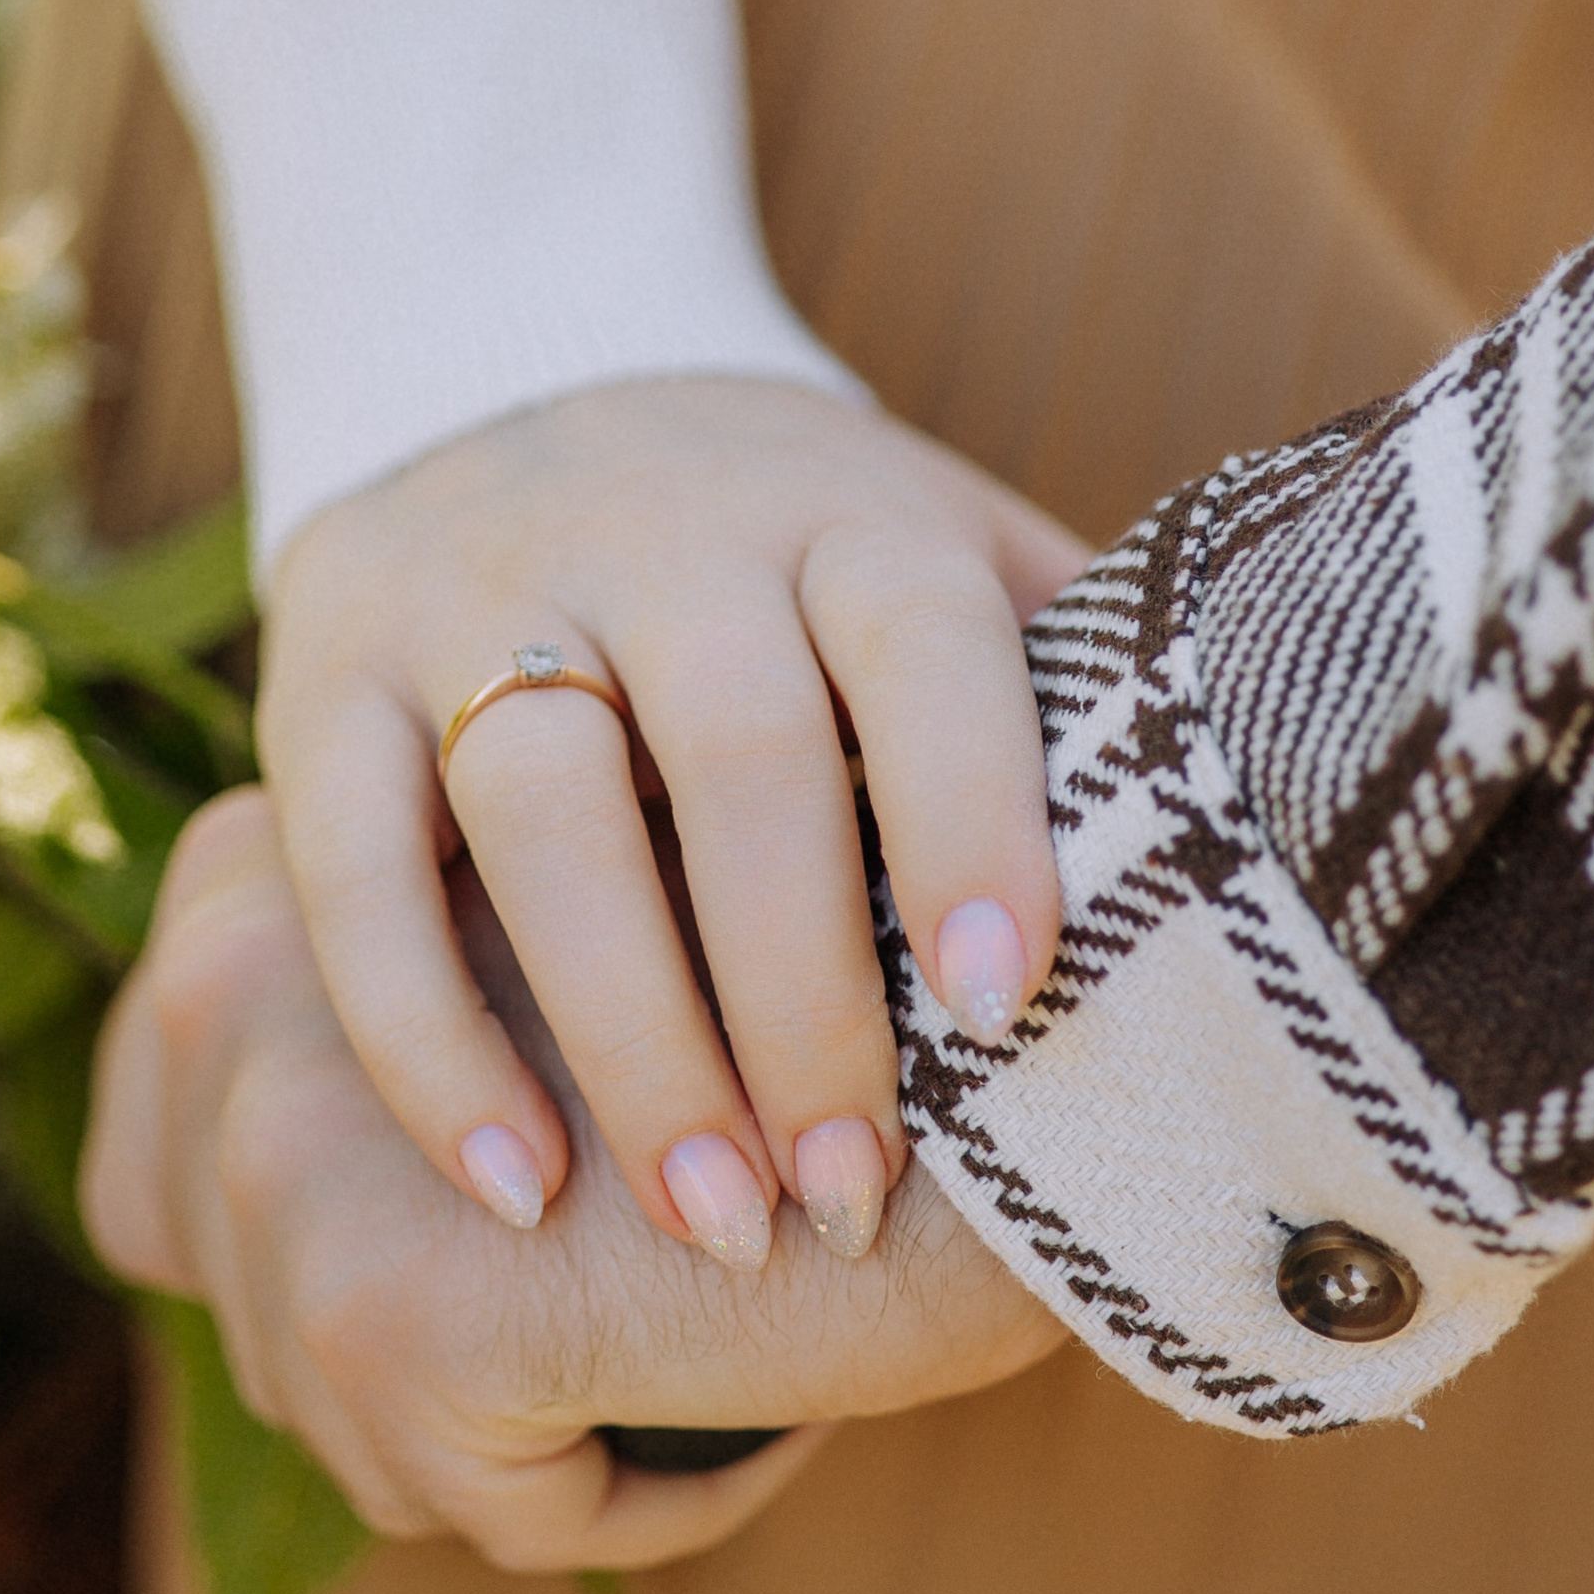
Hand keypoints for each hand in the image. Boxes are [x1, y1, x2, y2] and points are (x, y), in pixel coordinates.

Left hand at [86, 788, 1066, 1570]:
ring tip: (720, 1347)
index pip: (162, 1165)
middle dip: (439, 1372)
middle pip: (252, 1316)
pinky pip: (495, 1508)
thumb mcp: (545, 970)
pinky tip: (768, 1402)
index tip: (515, 1255)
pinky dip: (642, 1495)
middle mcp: (217, 990)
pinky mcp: (390, 1304)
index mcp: (242, 887)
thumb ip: (392, 1050)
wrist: (1022, 997)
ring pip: (365, 1430)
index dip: (324, 1260)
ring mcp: (281, 1149)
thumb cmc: (835, 954)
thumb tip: (275, 1258)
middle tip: (641, 1326)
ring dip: (548, 1438)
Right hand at [260, 373, 1087, 1269]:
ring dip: (625, 1032)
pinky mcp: (323, 667)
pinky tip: (509, 1182)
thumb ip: (1072, 690)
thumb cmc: (798, 558)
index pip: (921, 643)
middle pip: (729, 747)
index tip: (1010, 1008)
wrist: (516, 374)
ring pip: (537, 802)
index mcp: (844, 509)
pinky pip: (351, 859)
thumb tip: (1269, 890)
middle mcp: (659, 529)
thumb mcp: (943, 561)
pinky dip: (422, 1031)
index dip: (972, 817)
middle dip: (796, 993)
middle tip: (849, 1192)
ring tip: (709, 1220)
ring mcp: (474, 588)